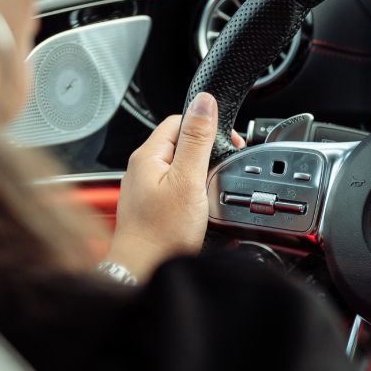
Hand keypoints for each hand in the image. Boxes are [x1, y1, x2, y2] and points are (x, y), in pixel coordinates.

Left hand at [105, 92, 243, 277]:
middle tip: (220, 172)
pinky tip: (199, 207)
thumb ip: (197, 139)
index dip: (207, 127)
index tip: (227, 144)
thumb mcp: (188, 180)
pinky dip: (192, 192)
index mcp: (148, 155)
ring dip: (200, 174)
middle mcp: (143, 168)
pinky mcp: (152, 205)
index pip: (180, 120)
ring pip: (181, 166)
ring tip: (209, 192)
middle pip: (182, 143)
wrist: (143, 269)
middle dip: (206, 153)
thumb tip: (204, 101)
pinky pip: (177, 186)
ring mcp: (146, 187)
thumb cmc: (161, 233)